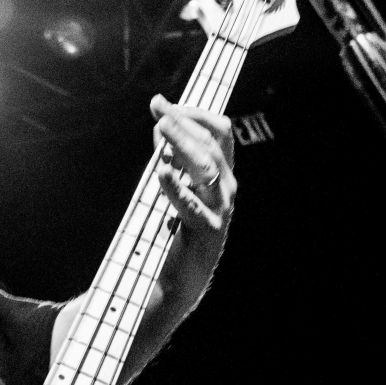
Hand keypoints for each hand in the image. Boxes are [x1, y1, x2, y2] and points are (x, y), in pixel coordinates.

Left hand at [150, 94, 236, 268]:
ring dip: (182, 143)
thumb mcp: (177, 187)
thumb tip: (161, 123)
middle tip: (158, 107)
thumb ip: (172, 157)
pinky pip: (191, 205)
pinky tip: (160, 172)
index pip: (220, 132)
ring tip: (160, 127)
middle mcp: (227, 189)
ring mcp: (221, 210)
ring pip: (206, 168)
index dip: (194, 113)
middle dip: (184, 122)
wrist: (179, 281)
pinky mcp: (207, 231)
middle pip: (211, 145)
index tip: (164, 103)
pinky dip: (175, 186)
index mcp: (224, 175)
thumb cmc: (176, 231)